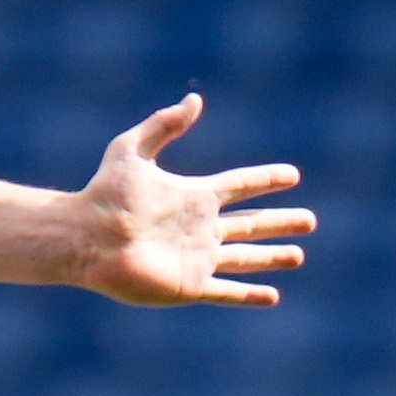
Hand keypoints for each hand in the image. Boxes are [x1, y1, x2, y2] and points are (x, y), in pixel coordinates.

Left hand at [69, 94, 311, 307]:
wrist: (84, 238)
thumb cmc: (103, 194)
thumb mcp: (132, 150)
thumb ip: (164, 125)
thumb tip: (195, 100)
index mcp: (193, 197)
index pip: (240, 185)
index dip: (266, 179)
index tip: (292, 175)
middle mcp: (200, 228)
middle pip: (251, 223)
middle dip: (280, 222)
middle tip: (310, 220)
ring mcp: (197, 258)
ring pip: (245, 258)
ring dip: (273, 258)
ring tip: (298, 256)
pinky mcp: (189, 285)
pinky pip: (227, 292)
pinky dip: (249, 294)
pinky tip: (272, 296)